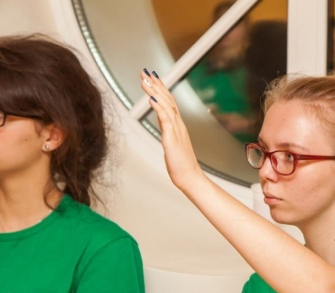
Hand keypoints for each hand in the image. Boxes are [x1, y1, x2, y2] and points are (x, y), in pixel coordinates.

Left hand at [140, 70, 205, 193]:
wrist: (190, 178)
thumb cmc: (181, 165)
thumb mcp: (173, 144)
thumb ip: (169, 132)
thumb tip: (164, 124)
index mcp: (178, 125)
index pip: (169, 101)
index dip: (160, 87)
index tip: (151, 76)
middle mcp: (178, 124)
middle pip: (167, 99)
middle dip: (155, 84)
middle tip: (144, 71)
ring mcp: (176, 131)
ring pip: (166, 106)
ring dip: (155, 91)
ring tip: (144, 80)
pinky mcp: (172, 139)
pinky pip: (166, 120)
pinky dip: (158, 108)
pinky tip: (151, 99)